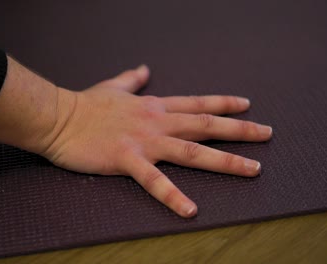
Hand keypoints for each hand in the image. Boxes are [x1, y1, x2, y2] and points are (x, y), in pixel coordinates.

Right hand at [40, 65, 272, 217]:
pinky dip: (173, 196)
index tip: (246, 105)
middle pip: (205, 124)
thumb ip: (133, 78)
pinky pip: (154, 181)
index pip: (196, 103)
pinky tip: (191, 210)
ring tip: (252, 169)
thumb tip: (144, 68)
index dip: (223, 104)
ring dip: (224, 160)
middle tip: (267, 134)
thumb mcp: (114, 86)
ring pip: (192, 151)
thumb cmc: (85, 104)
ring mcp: (144, 141)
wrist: (59, 117)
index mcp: (153, 106)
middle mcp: (155, 122)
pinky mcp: (126, 160)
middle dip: (239, 129)